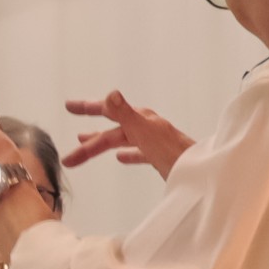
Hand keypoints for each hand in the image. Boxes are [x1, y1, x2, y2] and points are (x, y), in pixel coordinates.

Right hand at [63, 90, 194, 175]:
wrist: (200, 174)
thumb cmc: (174, 153)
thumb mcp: (145, 131)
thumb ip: (126, 113)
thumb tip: (110, 94)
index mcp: (140, 119)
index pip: (108, 110)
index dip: (88, 108)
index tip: (69, 106)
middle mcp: (145, 127)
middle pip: (110, 132)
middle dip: (88, 141)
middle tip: (68, 156)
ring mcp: (152, 141)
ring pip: (121, 140)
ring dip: (102, 143)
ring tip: (85, 145)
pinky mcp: (160, 156)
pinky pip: (138, 152)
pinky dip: (127, 154)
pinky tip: (121, 158)